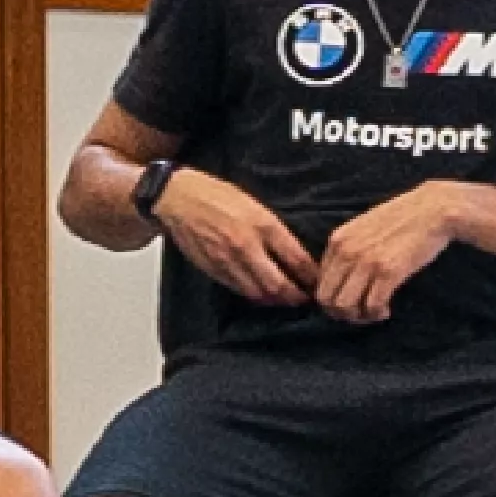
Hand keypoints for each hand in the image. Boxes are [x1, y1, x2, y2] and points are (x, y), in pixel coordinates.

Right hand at [151, 171, 317, 314]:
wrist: (178, 199)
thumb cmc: (217, 196)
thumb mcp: (254, 205)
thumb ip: (273, 230)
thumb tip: (293, 253)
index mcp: (262, 225)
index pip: (295, 258)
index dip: (310, 275)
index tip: (316, 281)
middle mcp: (246, 246)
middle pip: (278, 284)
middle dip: (294, 296)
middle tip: (304, 298)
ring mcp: (228, 261)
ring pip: (258, 293)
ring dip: (275, 300)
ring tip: (285, 300)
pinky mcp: (213, 270)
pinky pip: (238, 290)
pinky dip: (254, 296)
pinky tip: (261, 294)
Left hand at [309, 185, 476, 322]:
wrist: (433, 209)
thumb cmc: (402, 219)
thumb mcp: (363, 227)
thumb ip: (347, 249)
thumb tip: (341, 279)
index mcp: (337, 240)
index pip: (319, 283)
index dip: (334, 299)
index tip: (352, 300)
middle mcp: (346, 251)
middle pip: (326, 299)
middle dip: (341, 313)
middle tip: (361, 313)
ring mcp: (366, 261)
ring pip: (345, 306)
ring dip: (359, 317)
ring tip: (374, 311)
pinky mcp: (388, 271)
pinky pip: (371, 306)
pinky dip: (376, 314)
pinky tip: (386, 309)